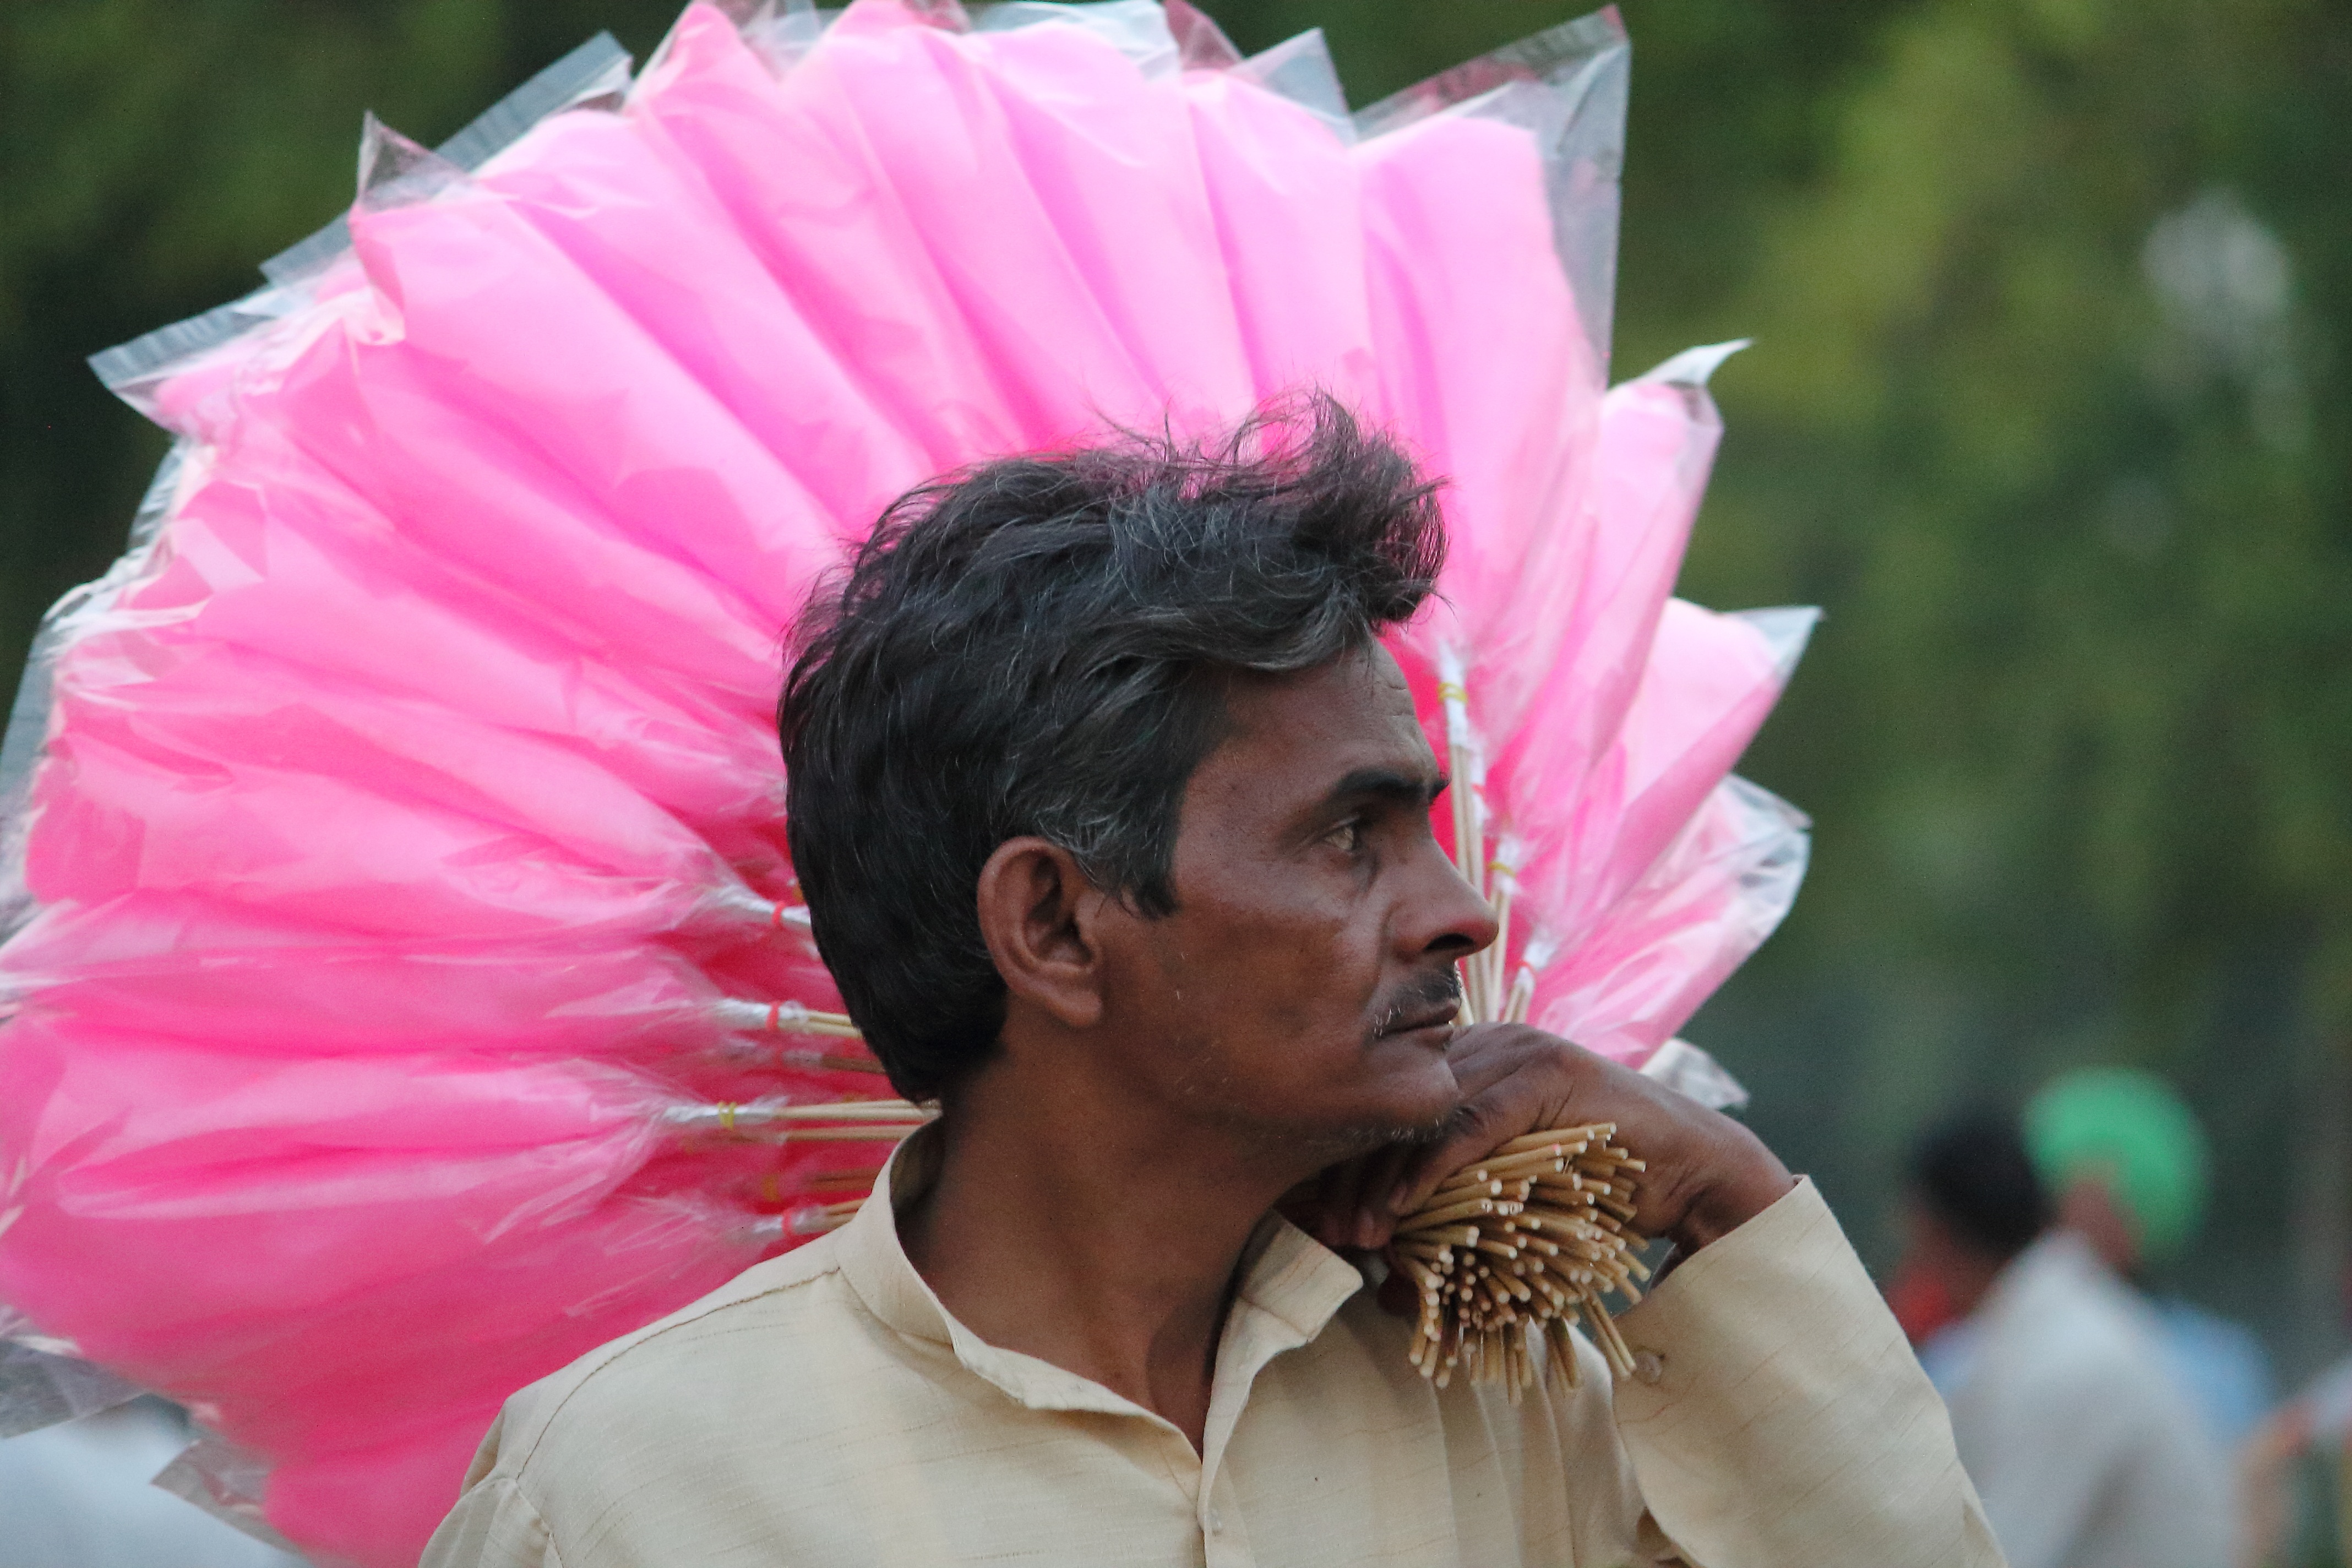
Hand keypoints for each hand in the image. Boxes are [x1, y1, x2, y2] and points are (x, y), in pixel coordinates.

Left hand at [1302, 1024, 1793, 1258]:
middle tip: (1322, 1231)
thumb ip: (1447, 1220)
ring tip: (1355, 1233)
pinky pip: (1471, 1123)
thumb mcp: (1506, 1205)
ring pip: (1426, 1114)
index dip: (1341, 1156)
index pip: (1385, 1101)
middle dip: (1350, 1171)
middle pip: (1394, 1103)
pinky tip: (1400, 1209)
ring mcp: (1520, 1050)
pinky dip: (1430, 1169)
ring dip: (1383, 1179)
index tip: (1307, 1213)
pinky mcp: (1550, 1074)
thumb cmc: (1595, 1191)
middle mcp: (1489, 1042)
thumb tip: (1379, 1278)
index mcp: (1469, 1057)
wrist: (1689, 1171)